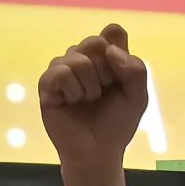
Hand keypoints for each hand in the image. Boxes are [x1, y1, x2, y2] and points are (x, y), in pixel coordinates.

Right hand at [38, 24, 150, 176]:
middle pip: (96, 42)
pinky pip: (61, 72)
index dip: (120, 55)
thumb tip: (109, 50)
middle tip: (103, 94)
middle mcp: (81, 57)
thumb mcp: (137, 96)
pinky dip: (74, 91)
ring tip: (87, 101)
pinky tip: (72, 103)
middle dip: (106, 73)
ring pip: (79, 58)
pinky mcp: (47, 84)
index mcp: (103, 55)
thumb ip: (135, 69)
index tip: (120, 79)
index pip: (113, 32)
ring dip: (91, 87)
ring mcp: (62, 68)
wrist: (98, 153)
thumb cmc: (116, 124)